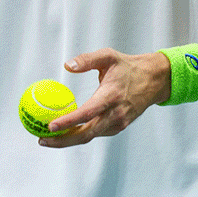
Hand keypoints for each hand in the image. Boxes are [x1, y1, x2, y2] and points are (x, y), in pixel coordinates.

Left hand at [40, 48, 171, 147]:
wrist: (154, 80)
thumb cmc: (128, 67)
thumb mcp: (108, 56)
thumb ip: (87, 60)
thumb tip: (66, 65)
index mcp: (111, 96)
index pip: (87, 113)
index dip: (69, 122)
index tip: (51, 126)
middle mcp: (115, 114)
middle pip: (86, 134)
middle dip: (63, 140)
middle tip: (42, 139)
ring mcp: (118, 123)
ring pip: (90, 136)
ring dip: (69, 140)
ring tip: (49, 138)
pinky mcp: (119, 126)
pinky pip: (96, 133)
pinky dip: (81, 135)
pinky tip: (67, 132)